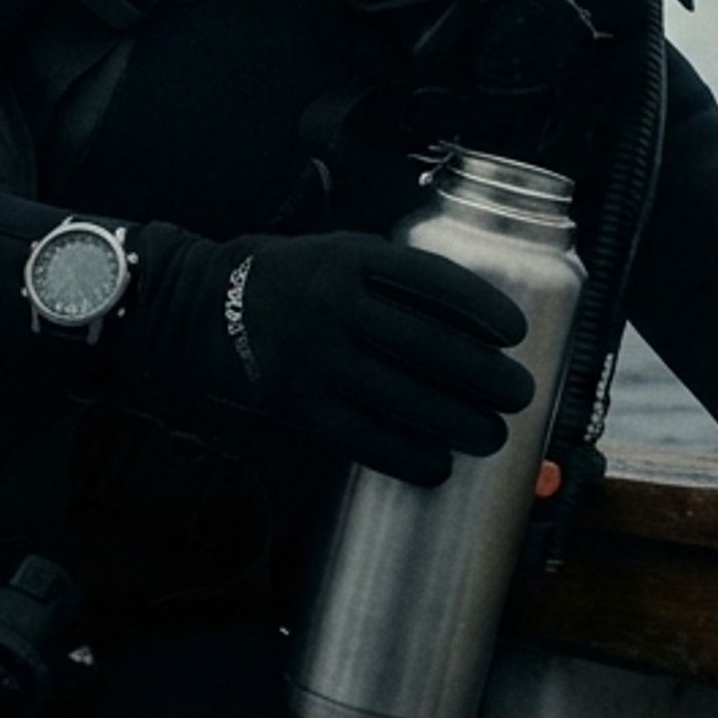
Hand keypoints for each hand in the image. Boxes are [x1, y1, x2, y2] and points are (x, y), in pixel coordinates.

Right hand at [124, 228, 532, 485]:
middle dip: (483, 375)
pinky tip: (436, 464)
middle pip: (425, 344)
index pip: (430, 280)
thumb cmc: (285, 280)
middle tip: (520, 394)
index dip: (479, 307)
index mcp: (349, 258)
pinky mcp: (294, 404)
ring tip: (492, 435)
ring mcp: (310, 358)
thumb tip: (471, 321)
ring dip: (455, 421)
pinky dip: (404, 455)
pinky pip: (360, 436)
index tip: (516, 332)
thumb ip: (391, 278)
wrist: (197, 309)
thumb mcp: (334, 252)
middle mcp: (332, 305)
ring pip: (400, 396)